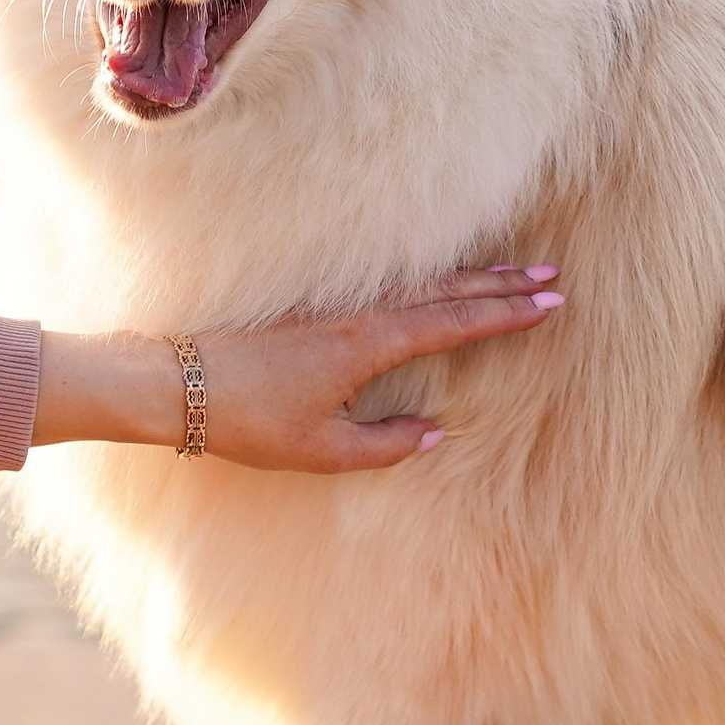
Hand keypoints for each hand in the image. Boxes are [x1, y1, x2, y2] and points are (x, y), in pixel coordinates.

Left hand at [34, 265, 566, 472]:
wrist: (174, 382)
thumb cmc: (246, 420)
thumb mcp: (319, 449)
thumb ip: (383, 444)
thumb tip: (432, 435)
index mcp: (366, 345)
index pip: (452, 323)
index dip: (503, 315)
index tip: (548, 304)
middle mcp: (357, 315)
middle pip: (444, 293)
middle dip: (500, 286)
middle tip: (550, 277)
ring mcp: (335, 305)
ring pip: (417, 286)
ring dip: (468, 279)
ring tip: (510, 274)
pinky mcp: (314, 307)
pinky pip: (388, 288)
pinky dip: (427, 284)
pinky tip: (436, 284)